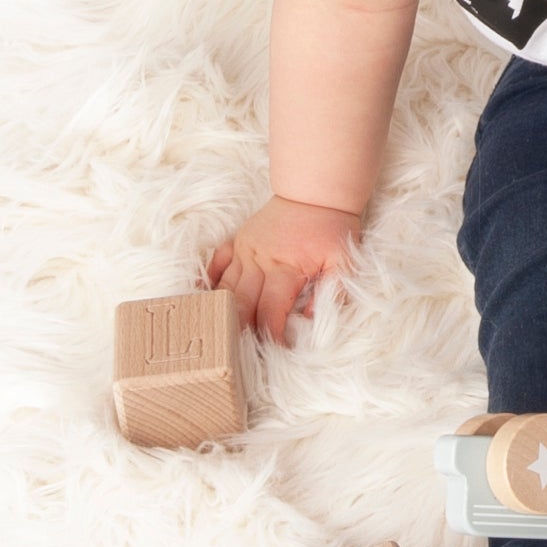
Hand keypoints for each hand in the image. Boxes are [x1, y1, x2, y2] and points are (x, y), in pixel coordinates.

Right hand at [203, 194, 361, 346]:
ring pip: (225, 288)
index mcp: (284, 269)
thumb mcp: (343, 260)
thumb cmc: (331, 228)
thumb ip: (332, 291)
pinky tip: (203, 301)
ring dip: (222, 312)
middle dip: (240, 331)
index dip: (270, 335)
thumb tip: (310, 319)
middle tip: (239, 353)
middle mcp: (258, 261)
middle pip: (241, 305)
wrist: (316, 193)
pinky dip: (208, 282)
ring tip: (219, 335)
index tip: (271, 352)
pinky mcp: (238, 241)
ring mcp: (244, 250)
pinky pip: (216, 263)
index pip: (270, 312)